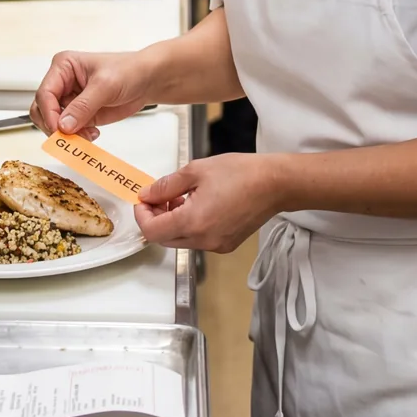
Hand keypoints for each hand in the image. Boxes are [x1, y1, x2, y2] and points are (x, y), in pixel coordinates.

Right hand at [30, 50, 150, 138]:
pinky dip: (76, 138)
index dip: (49, 113)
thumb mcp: (105, 86)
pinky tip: (92, 134)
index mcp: (63, 67)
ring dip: (66, 134)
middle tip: (69, 137)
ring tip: (87, 135)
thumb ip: (83, 106)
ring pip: (53, 123)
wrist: (146, 81)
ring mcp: (69, 100)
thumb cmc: (128, 71)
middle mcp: (62, 83)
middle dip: (54, 126)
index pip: (44, 93)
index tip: (58, 129)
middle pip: (42, 110)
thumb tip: (63, 125)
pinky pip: (68, 131)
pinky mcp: (79, 114)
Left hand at [134, 153, 284, 253]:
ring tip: (179, 197)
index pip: (152, 231)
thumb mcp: (196, 171)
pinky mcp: (226, 245)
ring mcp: (216, 245)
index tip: (143, 200)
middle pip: (164, 239)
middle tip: (158, 196)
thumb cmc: (240, 173)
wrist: (275, 184)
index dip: (142, 215)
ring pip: (181, 240)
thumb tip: (147, 194)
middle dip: (155, 218)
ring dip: (172, 221)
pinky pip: (198, 240)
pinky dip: (189, 226)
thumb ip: (166, 185)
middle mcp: (204, 240)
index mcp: (193, 222)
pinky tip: (196, 205)